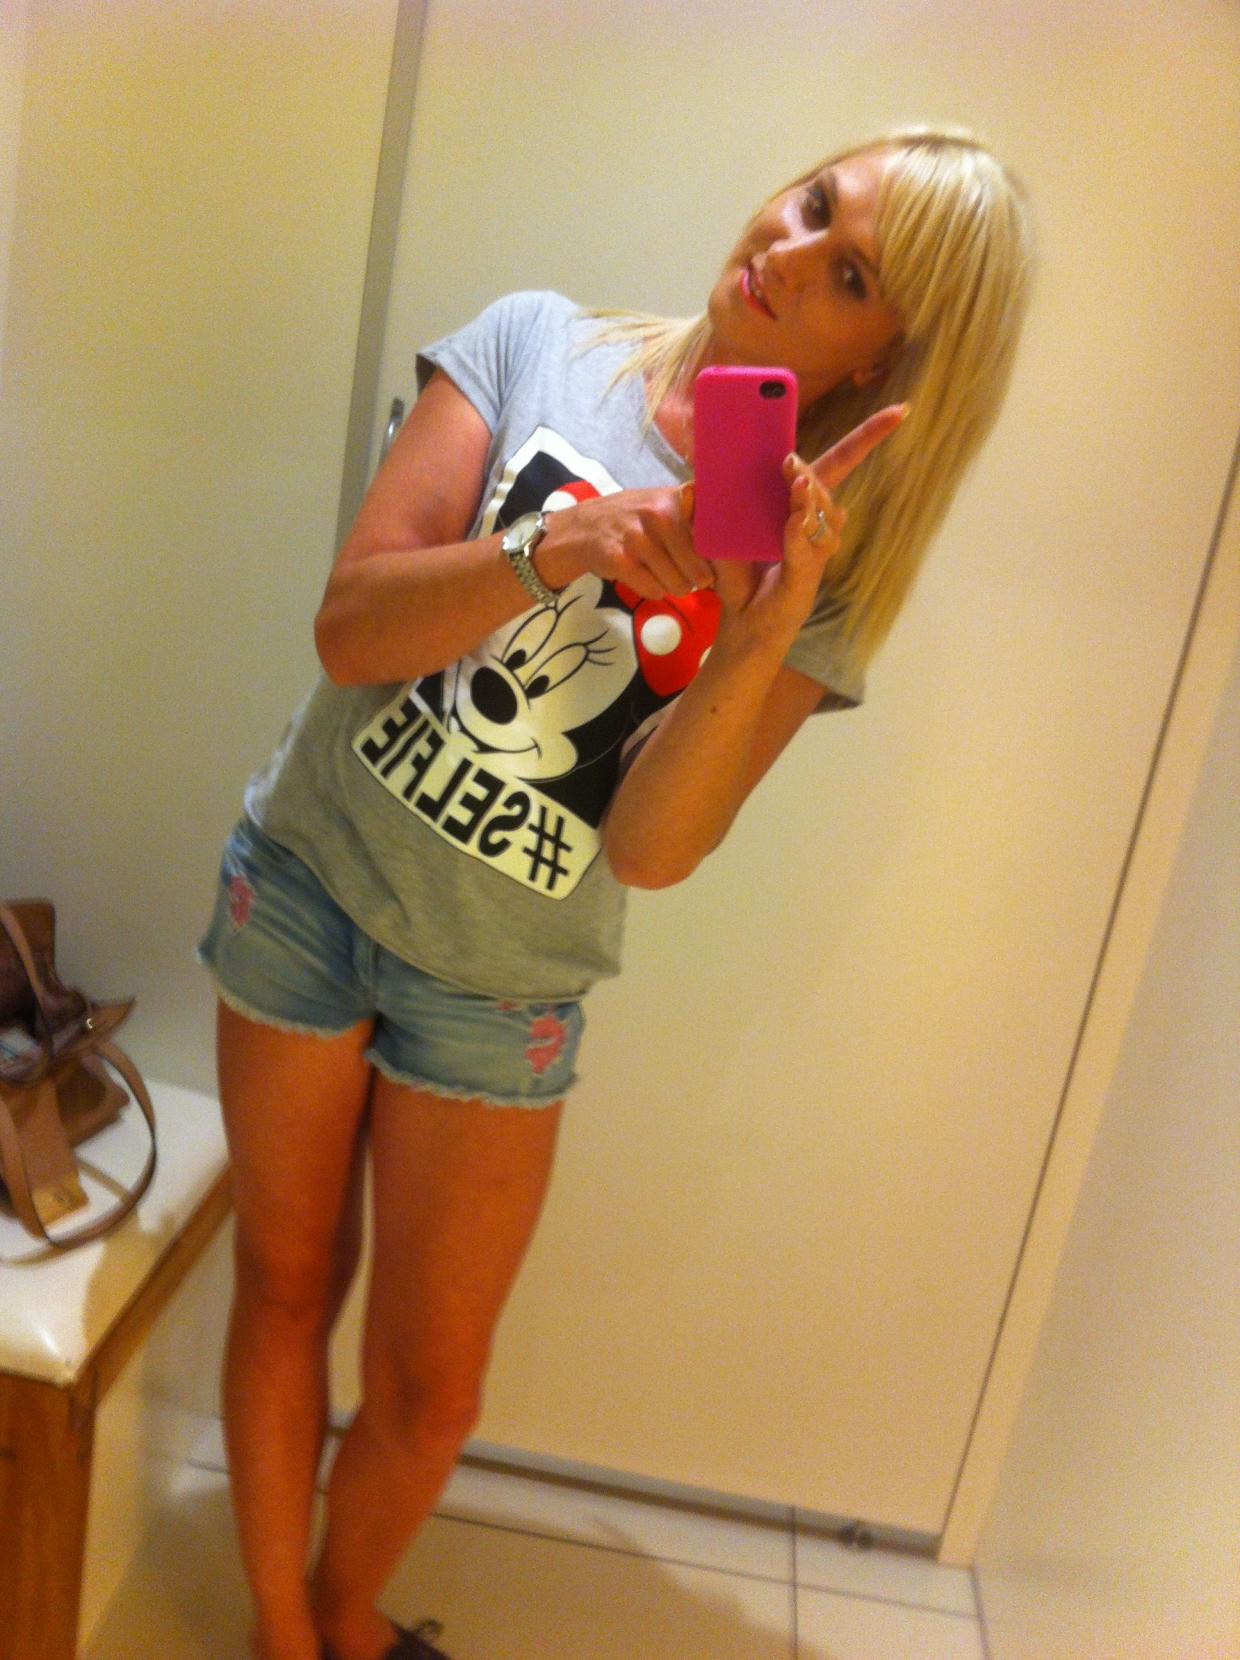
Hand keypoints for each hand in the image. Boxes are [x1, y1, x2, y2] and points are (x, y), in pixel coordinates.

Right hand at [536, 484, 714, 600]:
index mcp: (677, 499)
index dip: (717, 558)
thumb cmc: (632, 518)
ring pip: (677, 583)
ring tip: (661, 573)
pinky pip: (653, 590)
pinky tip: (643, 577)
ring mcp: (638, 537)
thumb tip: (733, 545)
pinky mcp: (621, 560)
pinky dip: (653, 590)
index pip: (714, 538)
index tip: (714, 564)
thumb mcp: (664, 504)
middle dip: (695, 580)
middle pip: (699, 569)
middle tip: (687, 576)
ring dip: (673, 586)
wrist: (582, 528)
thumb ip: (696, 517)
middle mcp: (660, 515)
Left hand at [709, 402, 908, 638]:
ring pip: (824, 515)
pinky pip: (807, 549)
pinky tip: (794, 519)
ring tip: (794, 480)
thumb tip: (697, 478)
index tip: (900, 411)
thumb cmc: (737, 576)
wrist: (739, 623)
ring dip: (809, 497)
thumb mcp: (721, 531)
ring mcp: (815, 551)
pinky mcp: (806, 578)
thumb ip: (713, 505)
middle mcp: (815, 525)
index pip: (838, 464)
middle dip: (812, 470)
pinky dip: (800, 531)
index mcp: (800, 506)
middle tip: (788, 461)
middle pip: (828, 484)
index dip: (868, 437)